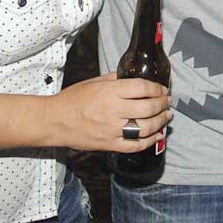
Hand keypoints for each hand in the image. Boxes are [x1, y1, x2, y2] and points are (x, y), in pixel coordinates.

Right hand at [48, 72, 171, 153]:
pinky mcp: (109, 145)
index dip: (157, 88)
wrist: (55, 121)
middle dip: (163, 104)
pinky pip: (134, 145)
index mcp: (110, 92)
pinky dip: (149, 142)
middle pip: (148, 107)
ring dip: (160, 122)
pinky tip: (157, 136)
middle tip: (167, 101)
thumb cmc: (73, 99)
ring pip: (145, 128)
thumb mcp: (95, 81)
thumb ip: (116, 78)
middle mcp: (113, 110)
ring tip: (166, 116)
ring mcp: (112, 130)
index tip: (163, 89)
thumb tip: (135, 76)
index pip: (143, 88)